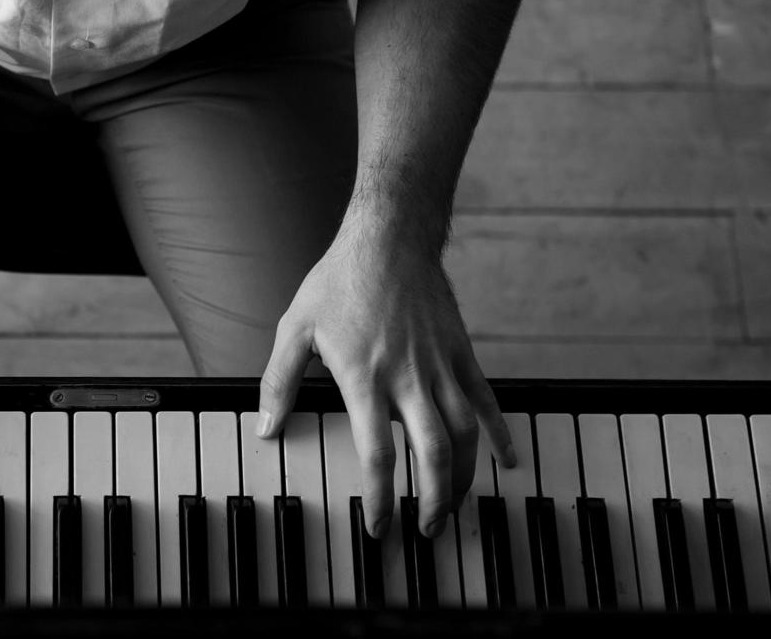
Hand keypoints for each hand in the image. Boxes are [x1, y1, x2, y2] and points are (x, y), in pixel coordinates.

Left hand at [256, 222, 514, 539]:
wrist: (388, 239)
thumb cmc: (337, 282)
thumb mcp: (294, 328)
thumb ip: (278, 382)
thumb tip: (266, 428)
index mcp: (364, 377)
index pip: (377, 453)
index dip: (380, 497)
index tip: (378, 527)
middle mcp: (408, 378)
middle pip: (433, 455)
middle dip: (433, 501)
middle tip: (426, 530)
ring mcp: (440, 366)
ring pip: (466, 435)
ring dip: (463, 479)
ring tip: (452, 506)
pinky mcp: (462, 353)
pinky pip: (487, 401)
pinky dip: (500, 435)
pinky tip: (505, 462)